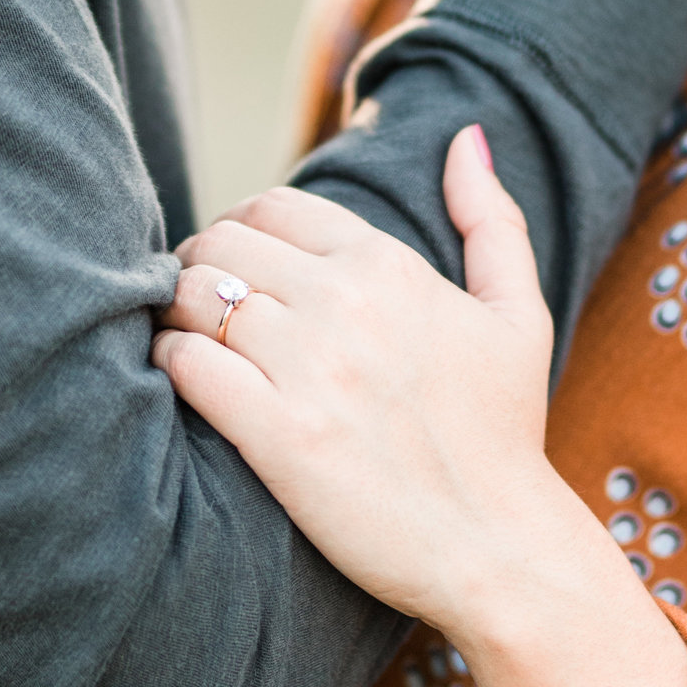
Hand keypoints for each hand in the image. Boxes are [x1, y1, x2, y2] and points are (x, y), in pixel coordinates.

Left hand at [151, 127, 558, 633]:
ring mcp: (311, 368)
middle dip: (197, 264)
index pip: (271, 206)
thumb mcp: (517, 313)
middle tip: (196, 304)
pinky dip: (169, 363)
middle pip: (220, 241)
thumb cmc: (506, 433)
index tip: (236, 266)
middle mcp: (346, 302)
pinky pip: (187, 365)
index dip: (239, 230)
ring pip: (194, 296)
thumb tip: (464, 137)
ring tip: (183, 339)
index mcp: (390, 264)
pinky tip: (183, 379)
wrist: (501, 548)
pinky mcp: (279, 436)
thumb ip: (491, 218)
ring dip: (173, 312)